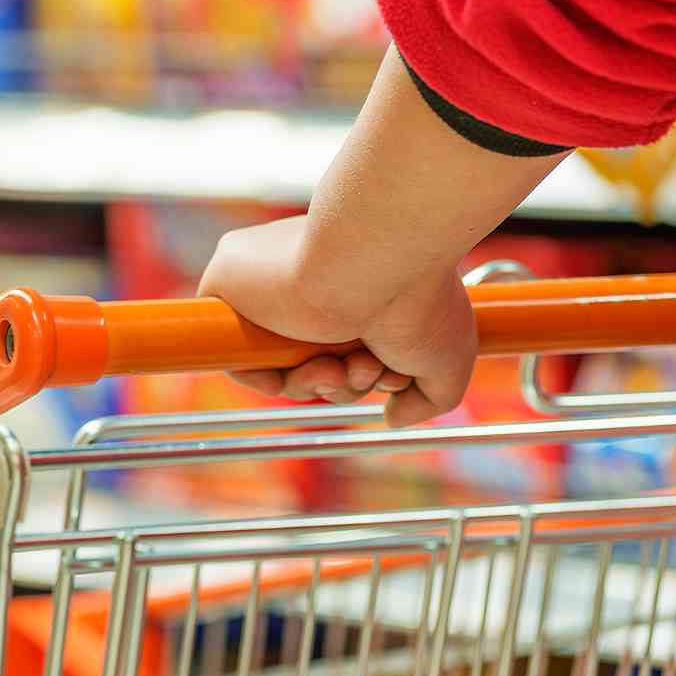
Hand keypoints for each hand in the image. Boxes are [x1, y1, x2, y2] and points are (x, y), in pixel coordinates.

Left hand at [197, 216, 477, 426]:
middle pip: (312, 363)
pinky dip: (266, 378)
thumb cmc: (419, 299)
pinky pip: (235, 355)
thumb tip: (393, 416)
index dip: (364, 376)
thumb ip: (428, 397)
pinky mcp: (229, 281)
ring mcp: (269, 284)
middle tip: (368, 369)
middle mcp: (311, 282)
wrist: (374, 259)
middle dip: (344, 383)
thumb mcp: (447, 357)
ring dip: (317, 383)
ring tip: (348, 363)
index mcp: (354, 286)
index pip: (343, 349)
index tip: (390, 375)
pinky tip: (306, 368)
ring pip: (280, 365)